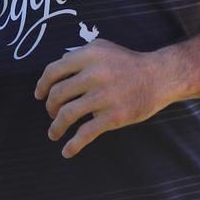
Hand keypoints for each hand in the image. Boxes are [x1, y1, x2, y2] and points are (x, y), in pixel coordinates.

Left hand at [34, 39, 164, 157]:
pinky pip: (86, 133)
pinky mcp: (114, 116)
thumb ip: (78, 55)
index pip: (53, 71)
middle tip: (51, 113)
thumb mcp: (102, 48)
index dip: (42, 85)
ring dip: (56, 127)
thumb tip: (55, 69)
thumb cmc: (127, 63)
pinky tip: (66, 151)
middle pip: (58, 94)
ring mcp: (104, 96)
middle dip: (49, 107)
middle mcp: (94, 74)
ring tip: (53, 133)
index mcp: (88, 56)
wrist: (160, 76)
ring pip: (67, 114)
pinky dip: (73, 145)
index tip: (39, 95)